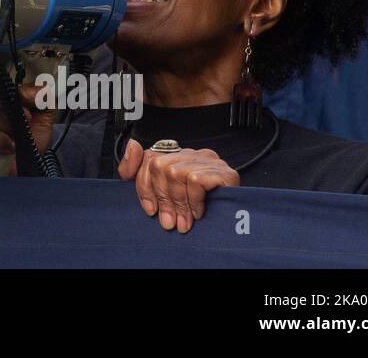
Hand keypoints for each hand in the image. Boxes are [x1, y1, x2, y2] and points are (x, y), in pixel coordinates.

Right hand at [0, 76, 55, 175]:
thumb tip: (36, 88)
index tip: (25, 108)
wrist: (17, 172)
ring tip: (12, 139)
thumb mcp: (40, 119)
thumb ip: (41, 99)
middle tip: (21, 123)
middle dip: (7, 108)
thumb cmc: (23, 145)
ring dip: (4, 126)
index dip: (8, 89)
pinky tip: (4, 147)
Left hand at [118, 140, 239, 232]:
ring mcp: (209, 160)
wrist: (235, 222)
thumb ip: (140, 171)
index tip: (149, 209)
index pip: (149, 158)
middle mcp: (192, 153)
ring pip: (175, 173)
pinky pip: (195, 180)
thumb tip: (133, 145)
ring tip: (183, 222)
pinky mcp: (223, 171)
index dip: (144, 185)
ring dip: (178, 203)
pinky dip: (194, 200)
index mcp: (177, 156)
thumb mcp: (164, 194)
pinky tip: (198, 212)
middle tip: (168, 221)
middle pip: (160, 166)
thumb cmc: (198, 209)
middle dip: (161, 198)